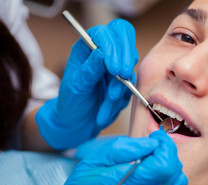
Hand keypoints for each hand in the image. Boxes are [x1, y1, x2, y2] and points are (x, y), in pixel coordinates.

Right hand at [12, 130, 187, 184]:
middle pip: (176, 174)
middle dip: (168, 155)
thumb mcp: (94, 162)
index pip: (165, 163)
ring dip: (169, 170)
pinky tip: (148, 181)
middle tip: (153, 149)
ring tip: (150, 164)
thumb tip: (150, 143)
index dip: (165, 145)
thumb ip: (124, 149)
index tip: (156, 137)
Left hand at [36, 19, 137, 149]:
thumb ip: (89, 70)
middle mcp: (104, 53)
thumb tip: (101, 53)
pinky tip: (107, 110)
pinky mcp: (125, 82)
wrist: (78, 123)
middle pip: (124, 38)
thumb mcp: (76, 86)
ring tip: (108, 101)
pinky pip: (131, 87)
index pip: (105, 34)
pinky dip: (121, 99)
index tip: (113, 69)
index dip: (112, 47)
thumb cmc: (71, 102)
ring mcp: (117, 67)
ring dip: (121, 86)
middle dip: (126, 57)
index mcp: (87, 47)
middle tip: (123, 76)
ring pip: (129, 67)